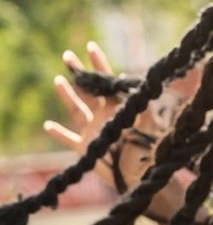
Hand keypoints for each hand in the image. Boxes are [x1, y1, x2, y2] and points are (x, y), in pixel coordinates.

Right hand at [43, 41, 198, 215]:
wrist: (144, 177)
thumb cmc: (151, 151)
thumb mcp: (151, 127)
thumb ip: (147, 109)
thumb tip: (147, 89)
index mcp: (120, 109)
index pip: (108, 82)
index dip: (101, 65)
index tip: (92, 47)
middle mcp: (105, 117)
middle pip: (89, 91)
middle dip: (80, 73)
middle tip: (68, 54)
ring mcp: (94, 132)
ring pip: (75, 110)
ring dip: (66, 96)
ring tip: (58, 79)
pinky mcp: (86, 149)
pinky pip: (69, 139)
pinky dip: (58, 133)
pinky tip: (48, 125)